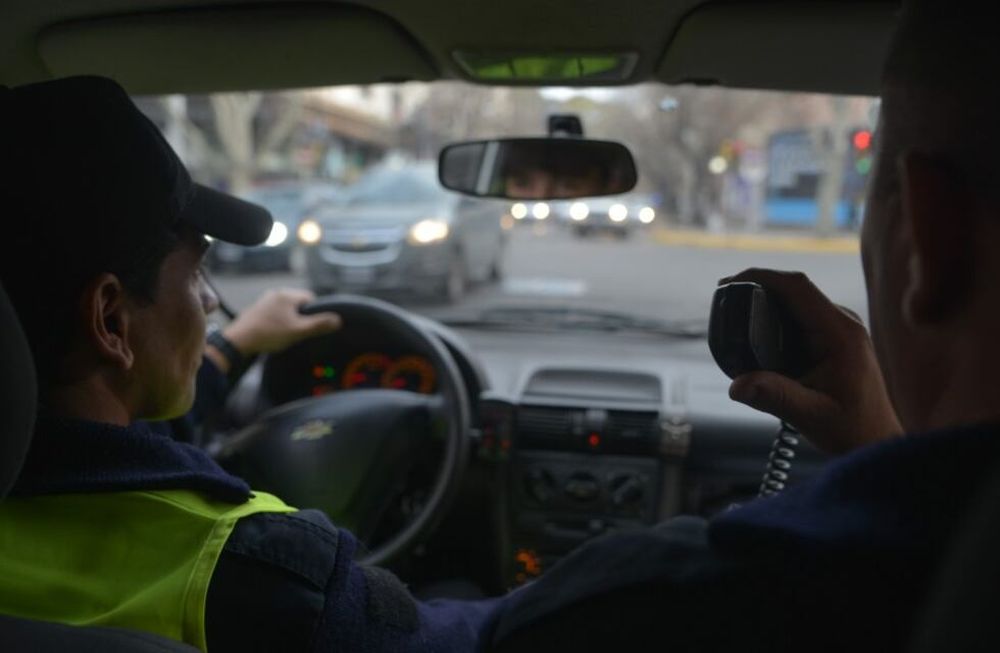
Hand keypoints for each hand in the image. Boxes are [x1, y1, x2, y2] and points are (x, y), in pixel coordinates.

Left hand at [221, 289, 341, 356]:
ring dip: (290, 320)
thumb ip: (319, 325)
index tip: (311, 327)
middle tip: (299, 332)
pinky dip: (278, 321)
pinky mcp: (257, 309)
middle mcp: (276, 293)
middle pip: (298, 304)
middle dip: (302, 317)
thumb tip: (338, 320)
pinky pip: (275, 313)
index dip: (315, 314)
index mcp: (287, 295)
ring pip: (286, 309)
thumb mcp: (298, 331)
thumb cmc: (269, 334)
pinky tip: (275, 333)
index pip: (311, 299)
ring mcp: (265, 300)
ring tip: (286, 334)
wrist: (239, 341)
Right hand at [720, 269, 901, 454]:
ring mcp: (838, 329)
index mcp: (841, 333)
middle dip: (756, 285)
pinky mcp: (831, 338)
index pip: (798, 287)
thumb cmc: (853, 430)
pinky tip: (752, 328)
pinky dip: (773, 315)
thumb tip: (737, 386)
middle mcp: (842, 323)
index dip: (761, 276)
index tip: (729, 282)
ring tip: (731, 310)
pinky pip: (799, 315)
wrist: (877, 440)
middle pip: (794, 288)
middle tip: (722, 296)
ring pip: (795, 300)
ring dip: (764, 300)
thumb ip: (775, 397)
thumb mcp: (812, 416)